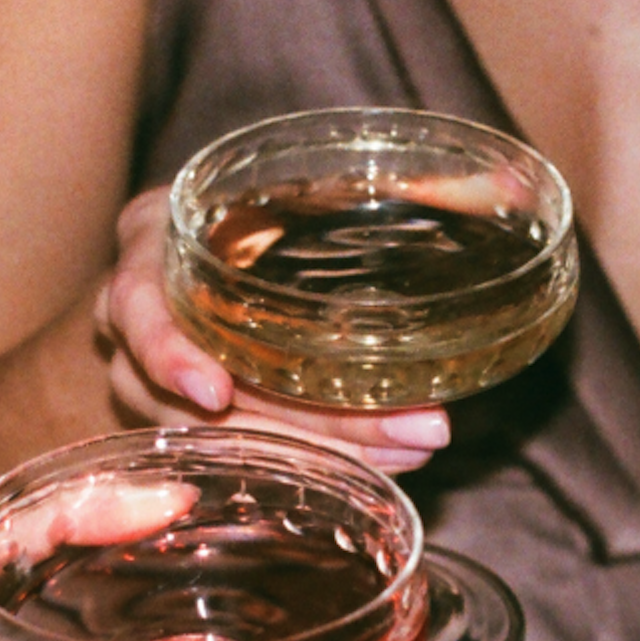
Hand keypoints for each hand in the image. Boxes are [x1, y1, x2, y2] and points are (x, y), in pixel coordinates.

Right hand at [95, 187, 452, 473]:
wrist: (215, 240)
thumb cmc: (252, 204)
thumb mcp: (291, 177)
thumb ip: (375, 186)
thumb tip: (506, 178)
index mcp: (151, 247)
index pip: (133, 308)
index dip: (168, 355)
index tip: (217, 392)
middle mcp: (140, 321)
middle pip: (197, 396)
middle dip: (305, 422)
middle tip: (408, 431)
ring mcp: (157, 381)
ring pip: (224, 439)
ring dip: (322, 449)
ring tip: (411, 448)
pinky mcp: (194, 419)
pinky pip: (246, 453)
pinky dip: (316, 457)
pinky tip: (381, 463)